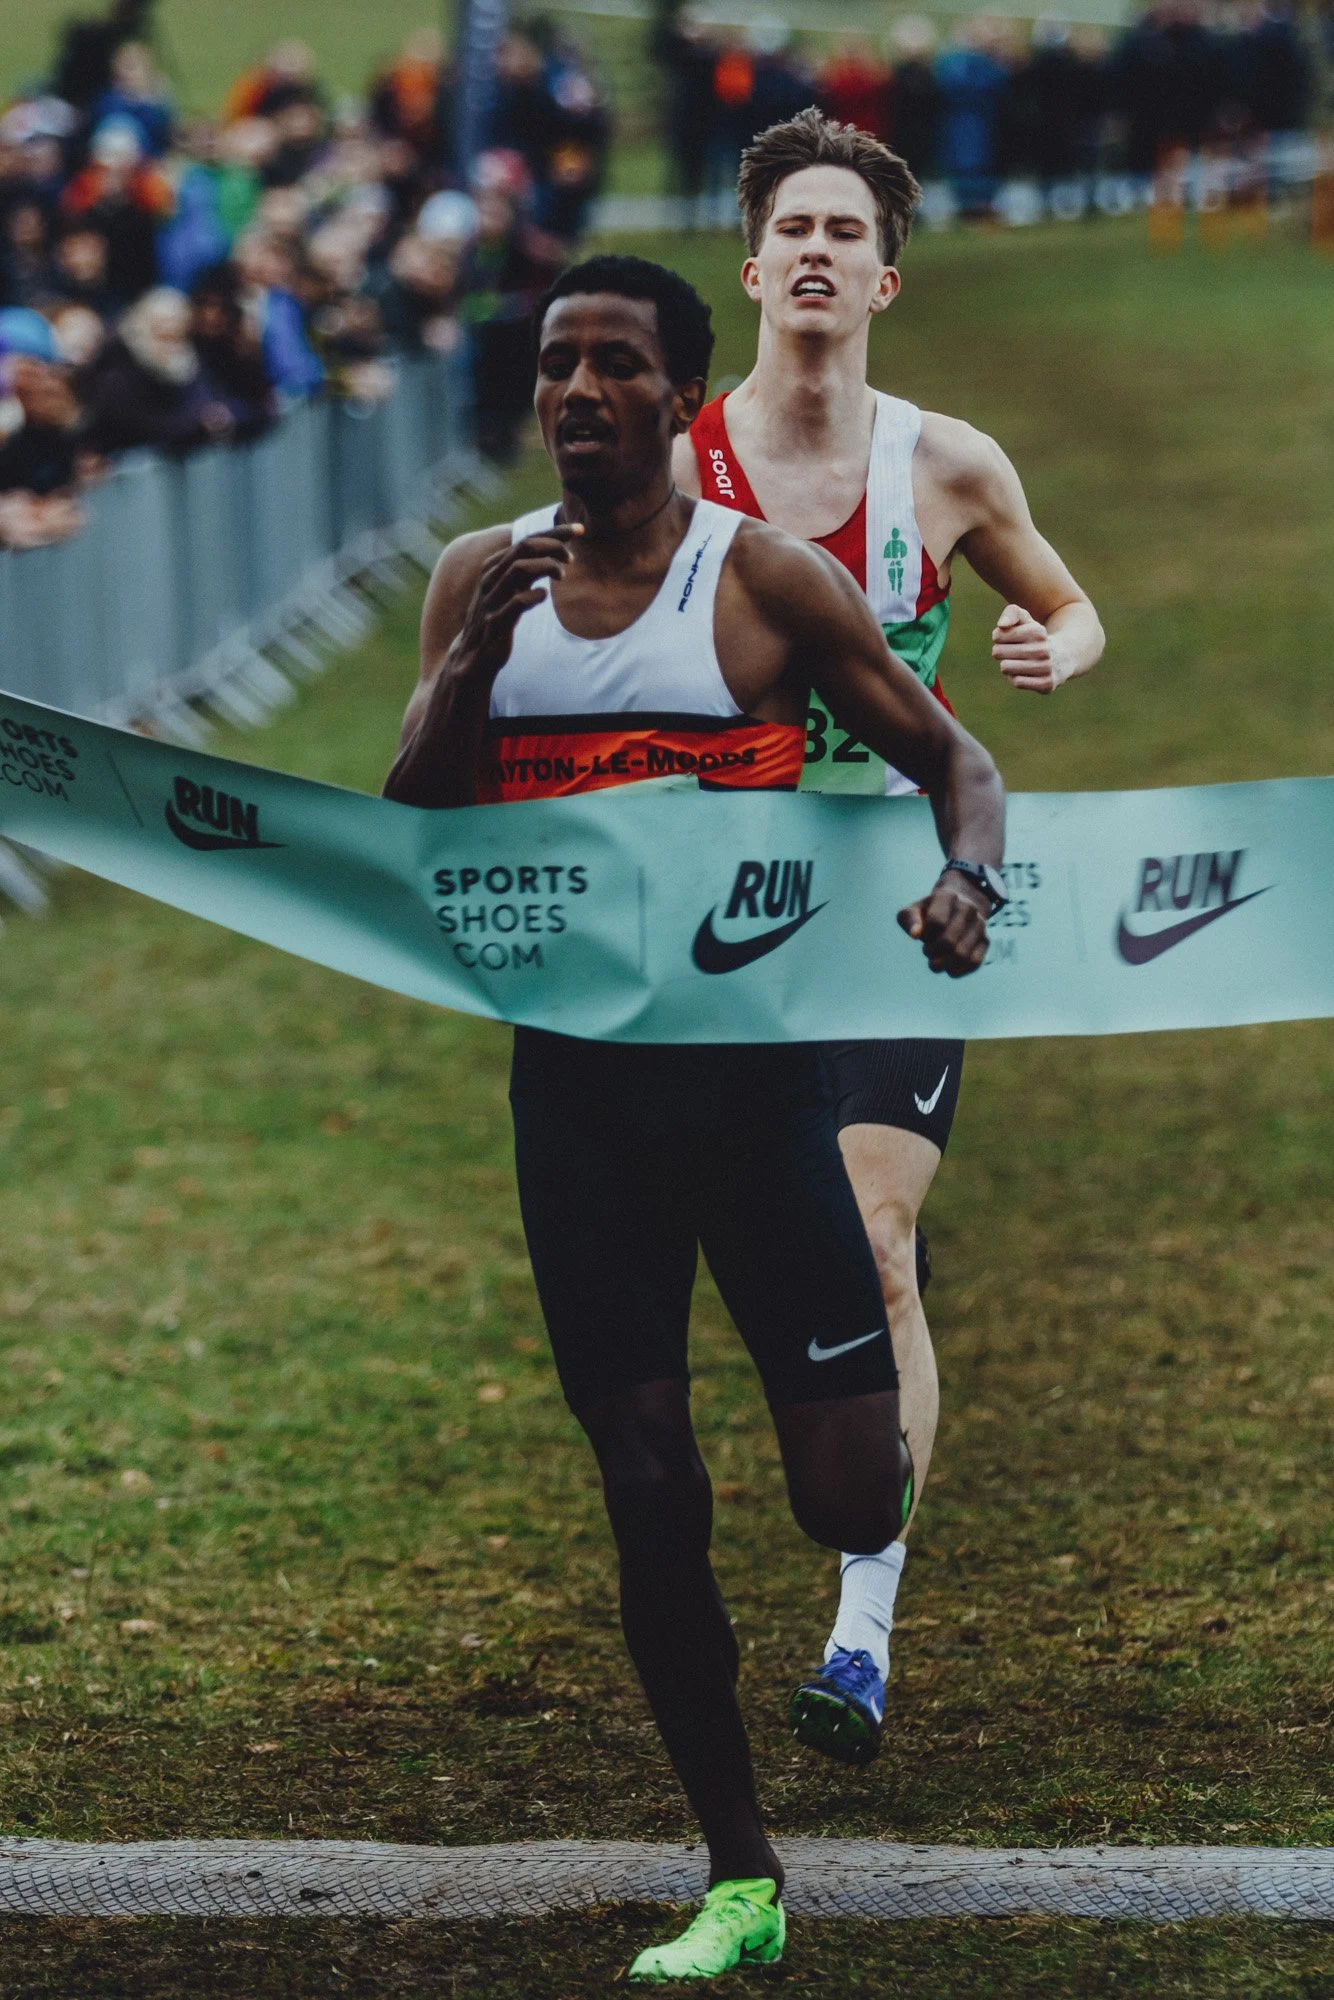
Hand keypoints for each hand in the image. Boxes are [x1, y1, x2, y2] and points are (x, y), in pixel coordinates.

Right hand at [450, 523, 583, 682]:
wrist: (472, 656)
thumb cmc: (497, 618)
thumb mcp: (509, 589)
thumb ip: (526, 569)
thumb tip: (552, 550)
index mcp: (494, 567)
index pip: (526, 540)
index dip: (554, 532)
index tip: (579, 530)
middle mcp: (491, 578)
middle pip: (524, 547)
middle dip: (552, 544)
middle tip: (571, 556)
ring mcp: (492, 599)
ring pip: (519, 569)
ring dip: (545, 566)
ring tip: (562, 574)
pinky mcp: (496, 623)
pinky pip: (517, 602)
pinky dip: (534, 595)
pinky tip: (544, 596)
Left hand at [897, 874, 990, 976]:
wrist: (960, 904)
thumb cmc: (930, 911)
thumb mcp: (914, 909)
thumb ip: (908, 919)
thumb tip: (915, 934)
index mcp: (947, 897)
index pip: (936, 922)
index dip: (925, 935)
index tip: (923, 935)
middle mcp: (967, 909)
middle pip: (948, 941)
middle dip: (932, 952)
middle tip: (927, 951)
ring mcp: (979, 925)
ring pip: (962, 955)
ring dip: (943, 964)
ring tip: (935, 961)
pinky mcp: (985, 941)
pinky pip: (974, 962)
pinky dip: (957, 970)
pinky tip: (948, 968)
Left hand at [992, 603, 1068, 693]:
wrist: (1063, 657)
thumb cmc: (1035, 638)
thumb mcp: (1026, 619)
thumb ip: (1012, 613)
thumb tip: (1001, 625)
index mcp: (1037, 631)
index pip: (998, 635)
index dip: (999, 637)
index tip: (1008, 638)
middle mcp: (1043, 649)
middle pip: (998, 652)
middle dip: (1001, 652)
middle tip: (1013, 652)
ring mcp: (1046, 668)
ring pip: (1005, 668)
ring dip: (1007, 666)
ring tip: (1019, 662)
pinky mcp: (1046, 684)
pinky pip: (1017, 681)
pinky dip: (1016, 678)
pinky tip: (1025, 673)